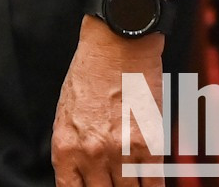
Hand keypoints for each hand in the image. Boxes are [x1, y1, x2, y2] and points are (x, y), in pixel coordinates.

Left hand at [51, 16, 163, 185]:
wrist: (117, 45)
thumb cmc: (90, 76)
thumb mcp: (67, 115)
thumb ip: (74, 150)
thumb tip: (83, 178)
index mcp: (65, 147)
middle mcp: (91, 154)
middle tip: (115, 184)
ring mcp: (121, 152)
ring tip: (130, 181)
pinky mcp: (150, 146)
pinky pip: (153, 185)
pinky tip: (149, 185)